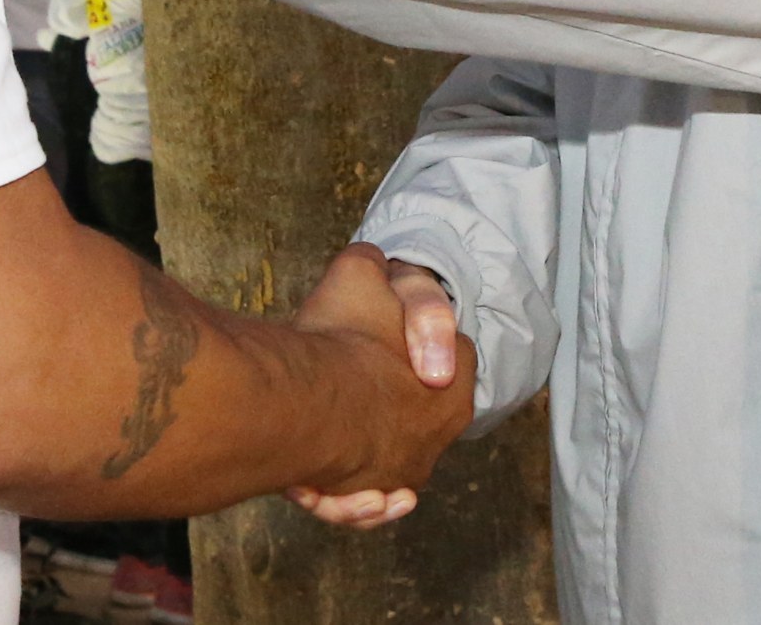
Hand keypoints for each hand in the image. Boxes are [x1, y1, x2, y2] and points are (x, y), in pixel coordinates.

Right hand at [285, 248, 469, 530]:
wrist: (305, 401)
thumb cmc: (339, 337)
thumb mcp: (360, 269)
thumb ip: (373, 265)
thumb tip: (373, 270)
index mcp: (454, 376)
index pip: (445, 352)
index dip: (406, 334)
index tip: (372, 329)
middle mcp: (441, 429)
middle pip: (411, 404)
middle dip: (381, 393)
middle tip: (342, 376)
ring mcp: (408, 467)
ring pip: (381, 454)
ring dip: (357, 444)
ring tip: (328, 415)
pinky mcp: (370, 496)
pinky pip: (358, 495)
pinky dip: (344, 490)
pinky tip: (322, 478)